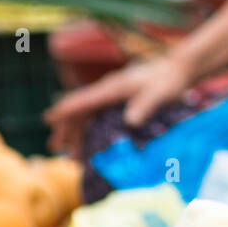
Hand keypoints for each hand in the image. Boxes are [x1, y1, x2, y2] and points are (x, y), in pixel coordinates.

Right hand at [44, 55, 194, 154]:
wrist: (178, 70)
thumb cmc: (168, 81)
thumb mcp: (159, 94)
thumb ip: (144, 106)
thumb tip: (130, 121)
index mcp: (112, 88)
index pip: (83, 100)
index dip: (65, 110)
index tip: (48, 120)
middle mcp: (108, 90)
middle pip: (80, 110)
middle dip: (66, 128)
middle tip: (55, 148)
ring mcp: (112, 96)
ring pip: (88, 115)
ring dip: (77, 134)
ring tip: (72, 156)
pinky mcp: (119, 101)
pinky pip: (98, 117)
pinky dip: (91, 131)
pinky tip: (91, 145)